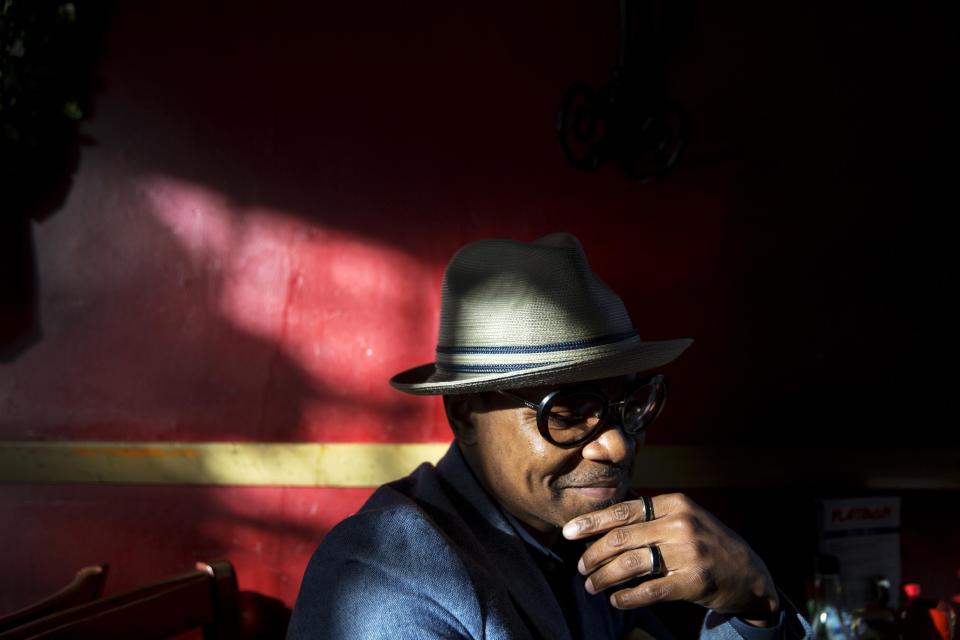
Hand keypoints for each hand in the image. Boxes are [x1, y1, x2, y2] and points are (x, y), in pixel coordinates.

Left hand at [562, 493, 780, 625]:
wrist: (749, 573)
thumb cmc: (707, 543)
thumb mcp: (683, 517)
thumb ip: (649, 515)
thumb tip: (602, 517)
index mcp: (674, 503)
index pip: (623, 510)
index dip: (592, 522)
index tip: (568, 532)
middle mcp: (680, 524)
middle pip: (622, 538)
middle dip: (593, 553)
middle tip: (580, 566)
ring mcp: (688, 553)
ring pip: (631, 564)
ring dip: (604, 577)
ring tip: (591, 585)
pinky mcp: (693, 581)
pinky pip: (649, 590)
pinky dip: (627, 596)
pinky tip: (615, 599)